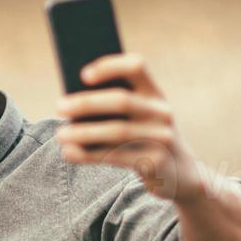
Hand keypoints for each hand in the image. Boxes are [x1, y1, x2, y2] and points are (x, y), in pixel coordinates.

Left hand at [56, 53, 208, 205]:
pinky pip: (115, 156)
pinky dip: (88, 154)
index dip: (110, 66)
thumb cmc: (145, 137)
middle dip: (86, 103)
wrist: (180, 174)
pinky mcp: (155, 162)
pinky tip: (69, 153)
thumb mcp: (139, 117)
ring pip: (116, 131)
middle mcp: (162, 111)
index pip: (136, 67)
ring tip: (60, 135)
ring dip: (83, 132)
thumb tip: (71, 104)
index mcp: (155, 93)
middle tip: (59, 107)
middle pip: (121, 100)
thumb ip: (115, 107)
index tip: (83, 75)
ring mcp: (161, 137)